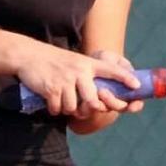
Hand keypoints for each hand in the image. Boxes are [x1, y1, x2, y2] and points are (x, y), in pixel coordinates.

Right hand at [15, 40, 140, 116]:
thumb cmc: (54, 62)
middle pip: (93, 100)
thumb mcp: (74, 63)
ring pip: (73, 108)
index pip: (111, 70)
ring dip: (67, 109)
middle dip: (89, 109)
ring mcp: (65, 79)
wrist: (28, 55)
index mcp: (87, 64)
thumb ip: (86, 77)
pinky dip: (54, 109)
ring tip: (61, 101)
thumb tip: (96, 101)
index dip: (125, 78)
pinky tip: (50, 101)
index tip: (136, 86)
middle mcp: (79, 71)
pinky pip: (58, 109)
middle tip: (82, 110)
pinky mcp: (52, 88)